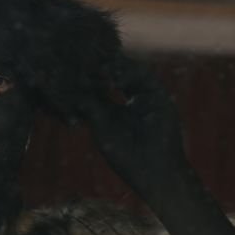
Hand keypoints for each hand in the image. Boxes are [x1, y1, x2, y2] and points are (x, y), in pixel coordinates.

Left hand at [75, 55, 192, 208]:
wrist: (153, 170)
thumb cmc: (125, 155)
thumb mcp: (102, 129)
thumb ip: (91, 108)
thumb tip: (75, 91)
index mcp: (116, 109)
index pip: (101, 86)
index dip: (90, 77)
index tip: (74, 71)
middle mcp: (132, 99)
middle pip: (116, 75)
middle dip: (102, 68)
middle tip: (87, 64)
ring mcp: (147, 96)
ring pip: (130, 72)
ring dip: (115, 68)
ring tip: (101, 71)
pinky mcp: (160, 96)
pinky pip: (146, 78)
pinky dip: (131, 75)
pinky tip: (116, 81)